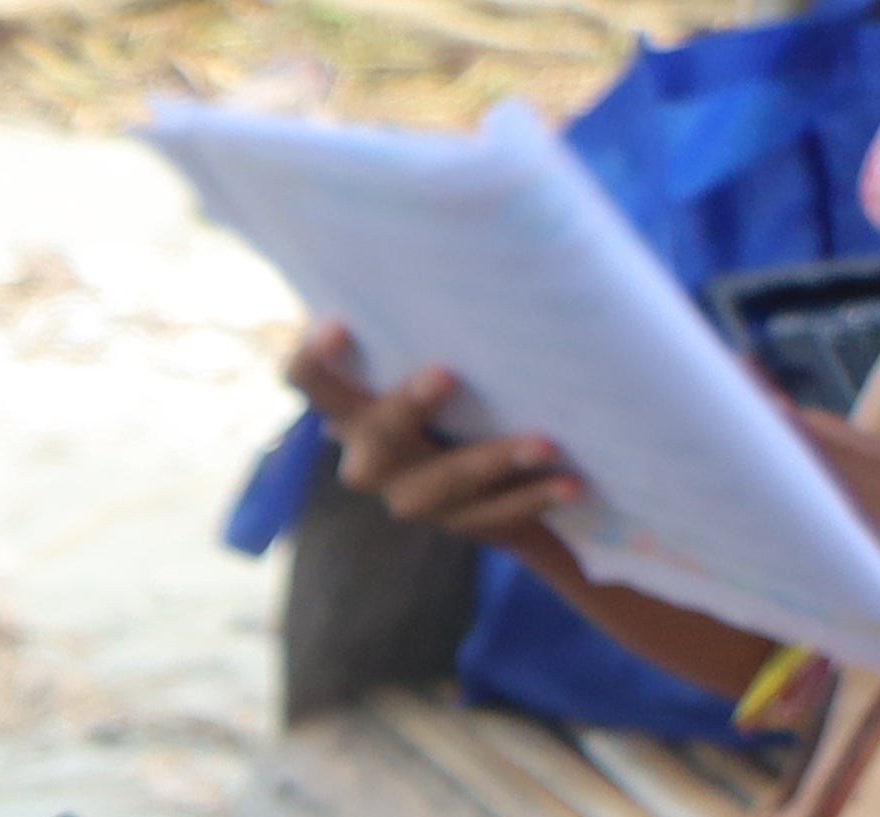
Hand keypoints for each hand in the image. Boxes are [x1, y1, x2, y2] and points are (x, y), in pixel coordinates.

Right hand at [288, 325, 587, 584]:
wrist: (504, 466)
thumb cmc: (468, 380)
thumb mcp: (451, 347)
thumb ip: (439, 314)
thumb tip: (471, 232)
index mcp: (354, 407)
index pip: (309, 382)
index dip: (312, 360)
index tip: (338, 326)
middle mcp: (371, 457)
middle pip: (373, 442)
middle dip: (404, 408)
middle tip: (445, 373)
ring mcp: (412, 496)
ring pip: (436, 488)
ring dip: (489, 462)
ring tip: (545, 444)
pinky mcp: (461, 522)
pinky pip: (490, 517)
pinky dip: (532, 499)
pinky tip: (570, 484)